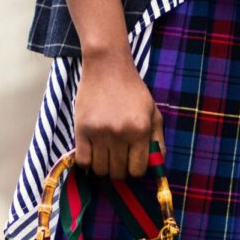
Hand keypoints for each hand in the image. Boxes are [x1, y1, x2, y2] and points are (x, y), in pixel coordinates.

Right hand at [73, 47, 165, 178]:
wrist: (107, 67)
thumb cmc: (133, 91)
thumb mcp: (153, 114)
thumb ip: (158, 141)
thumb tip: (157, 167)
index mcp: (140, 130)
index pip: (137, 171)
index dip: (134, 169)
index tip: (130, 161)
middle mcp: (120, 133)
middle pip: (118, 173)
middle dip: (119, 169)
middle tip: (117, 157)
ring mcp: (99, 132)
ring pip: (100, 170)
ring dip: (103, 167)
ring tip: (105, 154)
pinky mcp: (82, 129)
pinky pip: (83, 161)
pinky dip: (87, 162)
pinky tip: (92, 152)